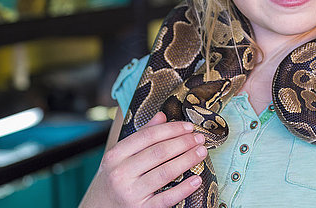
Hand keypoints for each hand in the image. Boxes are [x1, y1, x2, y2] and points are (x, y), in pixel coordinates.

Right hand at [80, 112, 206, 207]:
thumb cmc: (113, 178)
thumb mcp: (119, 156)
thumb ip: (142, 135)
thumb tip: (163, 116)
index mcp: (115, 155)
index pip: (147, 136)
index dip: (171, 129)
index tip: (188, 126)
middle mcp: (120, 174)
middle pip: (158, 153)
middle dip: (183, 143)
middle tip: (200, 138)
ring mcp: (131, 193)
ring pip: (165, 173)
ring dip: (187, 160)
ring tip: (202, 152)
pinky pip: (166, 199)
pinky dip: (183, 189)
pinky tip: (196, 180)